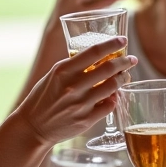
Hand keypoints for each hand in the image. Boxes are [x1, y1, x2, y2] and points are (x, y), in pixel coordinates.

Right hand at [18, 36, 136, 146]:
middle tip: (131, 59)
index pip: (93, 52)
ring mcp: (80, 104)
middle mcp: (73, 86)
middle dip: (124, 62)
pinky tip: (115, 95)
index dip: (112, 44)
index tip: (123, 39)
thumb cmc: (43, 97)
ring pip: (112, 87)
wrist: (33, 127)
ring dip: (123, 79)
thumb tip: (99, 56)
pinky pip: (109, 106)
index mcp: (63, 71)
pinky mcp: (86, 120)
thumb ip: (74, 66)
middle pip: (108, 69)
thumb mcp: (54, 75)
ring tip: (126, 75)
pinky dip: (114, 98)